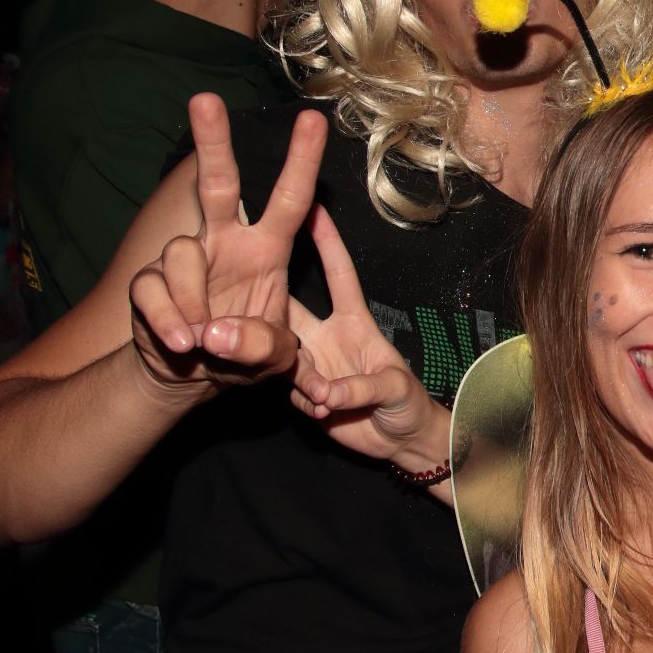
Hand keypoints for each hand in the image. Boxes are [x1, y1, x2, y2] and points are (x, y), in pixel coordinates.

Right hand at [127, 96, 327, 399]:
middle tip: (205, 100)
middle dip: (213, 141)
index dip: (302, 161)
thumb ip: (262, 347)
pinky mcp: (150, 284)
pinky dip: (166, 318)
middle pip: (218, 184)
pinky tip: (180, 342)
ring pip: (182, 252)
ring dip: (193, 299)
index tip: (312, 119)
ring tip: (202, 340)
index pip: (290, 200)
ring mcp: (187, 260)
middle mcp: (226, 243)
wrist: (193, 377)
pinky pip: (152, 289)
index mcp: (268, 249)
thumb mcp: (275, 360)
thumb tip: (214, 333)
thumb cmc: (245, 353)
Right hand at [287, 206, 447, 471]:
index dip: (327, 244)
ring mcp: (315, 365)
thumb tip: (327, 393)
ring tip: (320, 395)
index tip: (311, 209)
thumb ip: (361, 387)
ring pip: (281, 354)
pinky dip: (301, 401)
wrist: (402, 443)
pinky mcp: (306, 394)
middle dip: (268, 302)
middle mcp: (328, 337)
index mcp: (355, 322)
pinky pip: (288, 390)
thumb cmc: (409, 404)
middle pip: (290, 309)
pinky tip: (324, 414)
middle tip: (243, 300)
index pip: (338, 275)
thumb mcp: (394, 389)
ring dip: (290, 372)